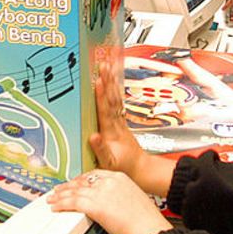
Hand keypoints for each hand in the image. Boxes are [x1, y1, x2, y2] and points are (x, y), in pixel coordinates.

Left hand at [48, 170, 171, 233]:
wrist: (149, 229)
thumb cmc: (146, 221)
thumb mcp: (135, 201)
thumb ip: (122, 199)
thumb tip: (115, 206)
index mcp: (120, 178)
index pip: (95, 174)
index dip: (82, 179)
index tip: (76, 183)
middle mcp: (109, 182)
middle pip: (83, 181)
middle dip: (69, 186)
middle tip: (59, 189)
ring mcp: (101, 192)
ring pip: (75, 191)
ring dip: (61, 195)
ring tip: (52, 198)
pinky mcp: (95, 205)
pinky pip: (73, 202)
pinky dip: (61, 204)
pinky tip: (55, 207)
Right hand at [88, 59, 176, 196]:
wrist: (139, 168)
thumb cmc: (122, 167)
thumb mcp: (108, 164)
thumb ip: (101, 150)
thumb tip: (93, 136)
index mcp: (111, 132)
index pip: (105, 111)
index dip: (101, 96)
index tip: (98, 82)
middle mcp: (116, 123)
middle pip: (111, 99)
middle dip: (107, 81)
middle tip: (102, 65)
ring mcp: (119, 121)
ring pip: (114, 97)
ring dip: (110, 81)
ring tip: (106, 65)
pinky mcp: (120, 120)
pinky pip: (115, 101)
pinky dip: (112, 88)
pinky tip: (110, 79)